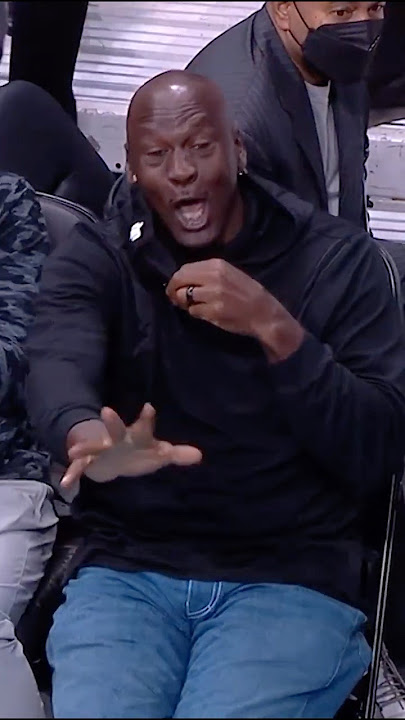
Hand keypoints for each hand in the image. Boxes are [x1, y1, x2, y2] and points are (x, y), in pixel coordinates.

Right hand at [62, 404, 201, 487]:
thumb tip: (200, 455)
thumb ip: (177, 454)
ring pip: (92, 446)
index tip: (149, 408)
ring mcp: (101, 449)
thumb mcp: (157, 452)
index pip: (143, 426)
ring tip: (74, 451)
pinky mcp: (90, 461)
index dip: (146, 419)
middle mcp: (117, 439)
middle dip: (112, 422)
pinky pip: (80, 468)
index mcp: (136, 436)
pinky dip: (72, 474)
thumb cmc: (138, 451)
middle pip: (115, 429)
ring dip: (85, 448)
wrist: (111, 455)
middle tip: (106, 411)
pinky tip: (66, 483)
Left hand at [166, 259, 303, 358]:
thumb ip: (208, 274)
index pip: (185, 268)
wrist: (264, 313)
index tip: (176, 288)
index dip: (177, 279)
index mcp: (217, 265)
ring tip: (192, 307)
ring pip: (184, 296)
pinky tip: (205, 313)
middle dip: (174, 290)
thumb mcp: (229, 274)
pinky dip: (195, 313)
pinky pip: (193, 311)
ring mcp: (213, 294)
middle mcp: (213, 276)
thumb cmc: (248, 294)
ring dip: (184, 303)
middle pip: (180, 279)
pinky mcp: (213, 311)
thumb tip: (184, 279)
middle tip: (175, 299)